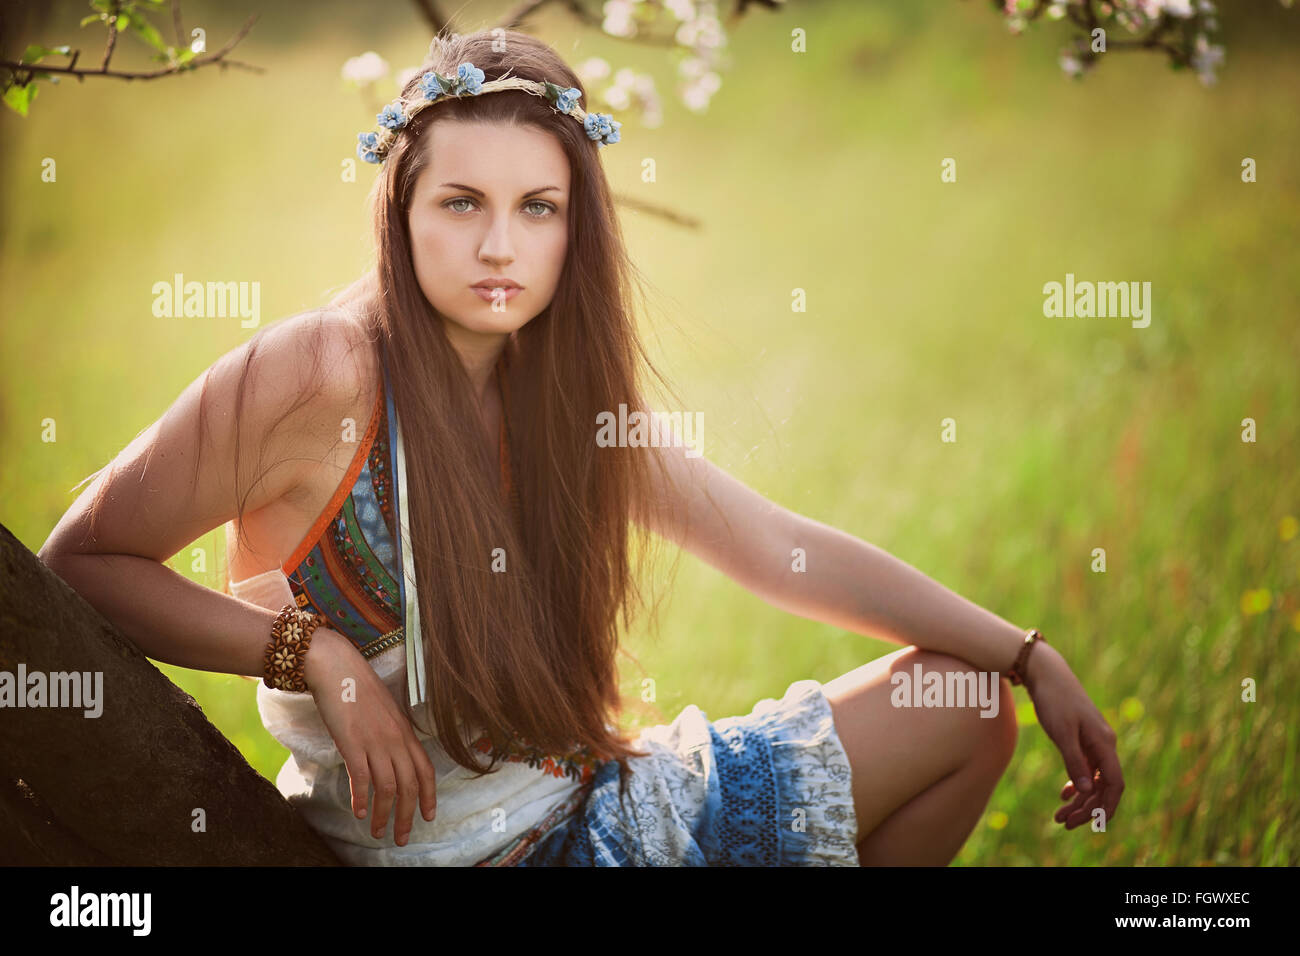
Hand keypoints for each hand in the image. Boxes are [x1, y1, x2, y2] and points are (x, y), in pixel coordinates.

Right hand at [304, 626, 437, 844]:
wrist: (337, 667)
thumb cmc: (359, 688)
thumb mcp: (386, 712)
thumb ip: (393, 734)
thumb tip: (393, 756)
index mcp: (406, 731)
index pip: (425, 770)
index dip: (428, 796)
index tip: (427, 817)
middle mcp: (395, 739)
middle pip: (409, 786)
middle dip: (408, 816)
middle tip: (401, 838)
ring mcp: (375, 741)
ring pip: (388, 788)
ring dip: (385, 814)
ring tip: (378, 832)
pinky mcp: (352, 742)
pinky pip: (362, 778)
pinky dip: (362, 798)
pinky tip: (359, 812)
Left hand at [1022, 642, 1124, 831]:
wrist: (1046, 673)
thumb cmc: (1053, 700)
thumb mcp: (1061, 732)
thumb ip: (1075, 762)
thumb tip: (1089, 791)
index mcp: (1104, 743)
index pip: (1115, 784)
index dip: (1106, 807)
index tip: (1092, 825)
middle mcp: (1104, 744)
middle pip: (1104, 786)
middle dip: (1087, 808)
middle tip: (1063, 823)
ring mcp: (1094, 741)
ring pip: (1094, 779)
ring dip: (1081, 800)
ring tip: (1060, 816)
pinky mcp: (1083, 738)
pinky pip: (1087, 768)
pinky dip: (1077, 783)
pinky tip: (1064, 794)